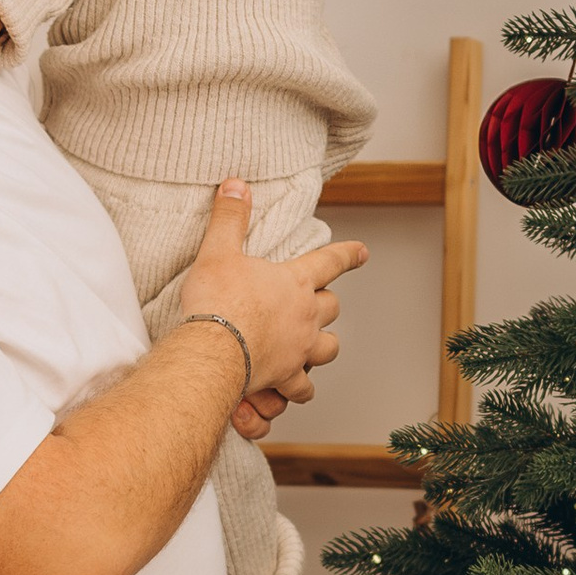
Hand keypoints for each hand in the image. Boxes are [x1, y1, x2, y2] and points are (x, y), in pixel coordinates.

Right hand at [177, 181, 365, 408]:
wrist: (212, 350)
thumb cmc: (216, 301)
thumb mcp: (218, 250)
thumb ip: (230, 217)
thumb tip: (236, 184)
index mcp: (294, 282)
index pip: (330, 262)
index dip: (348, 255)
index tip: (362, 253)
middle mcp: (305, 316)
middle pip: (332, 308)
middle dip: (327, 304)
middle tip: (319, 302)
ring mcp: (299, 349)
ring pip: (329, 348)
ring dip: (324, 346)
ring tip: (315, 346)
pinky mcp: (286, 377)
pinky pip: (302, 389)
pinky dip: (300, 389)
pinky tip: (293, 390)